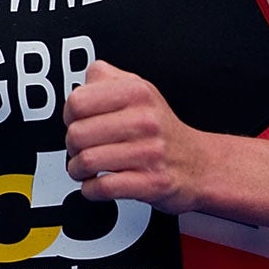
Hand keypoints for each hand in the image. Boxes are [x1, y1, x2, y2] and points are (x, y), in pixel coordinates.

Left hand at [64, 61, 206, 212]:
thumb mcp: (140, 90)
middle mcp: (144, 120)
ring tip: (86, 168)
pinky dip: (91, 189)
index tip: (76, 123)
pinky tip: (97, 183)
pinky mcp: (151, 182)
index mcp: (136, 92)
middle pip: (77, 134)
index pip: (77, 102)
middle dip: (71, 147)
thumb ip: (107, 79)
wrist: (198, 164)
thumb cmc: (161, 130)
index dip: (69, 116)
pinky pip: (103, 187)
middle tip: (81, 149)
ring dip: (78, 170)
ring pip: (86, 162)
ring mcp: (149, 152)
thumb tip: (83, 82)